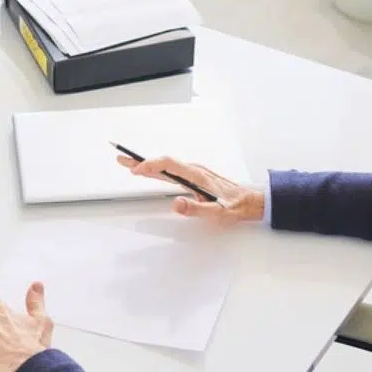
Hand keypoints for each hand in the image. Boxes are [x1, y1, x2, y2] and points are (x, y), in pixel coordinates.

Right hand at [117, 155, 264, 224]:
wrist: (250, 201)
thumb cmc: (234, 206)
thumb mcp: (216, 212)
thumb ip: (195, 209)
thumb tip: (175, 204)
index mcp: (196, 175)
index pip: (169, 165)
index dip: (151, 165)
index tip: (136, 170)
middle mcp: (193, 170)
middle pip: (163, 163)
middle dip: (141, 161)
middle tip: (121, 159)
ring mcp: (193, 173)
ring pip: (165, 166)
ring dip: (146, 165)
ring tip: (128, 165)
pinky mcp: (193, 178)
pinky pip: (171, 171)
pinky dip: (156, 170)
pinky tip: (149, 173)